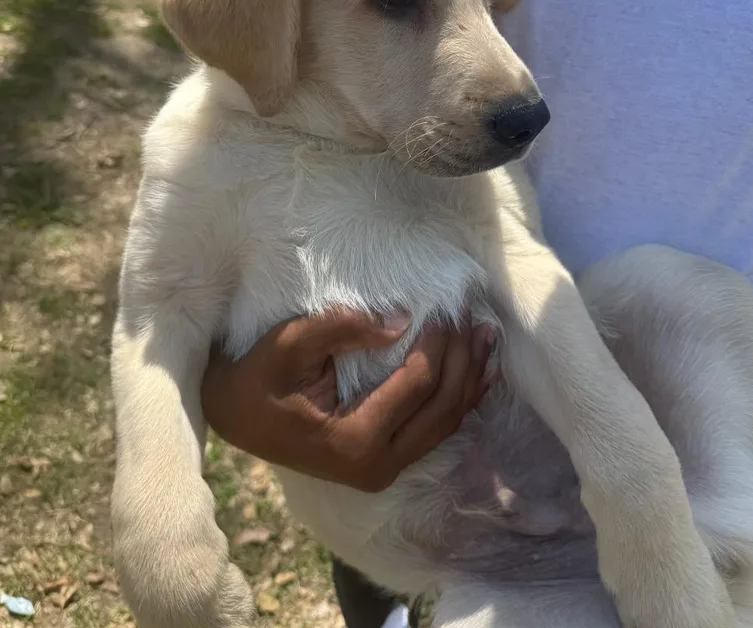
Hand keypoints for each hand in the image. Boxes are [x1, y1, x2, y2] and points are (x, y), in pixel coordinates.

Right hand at [201, 311, 495, 491]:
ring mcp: (383, 469)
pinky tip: (477, 373)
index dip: (438, 346)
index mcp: (354, 441)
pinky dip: (460, 399)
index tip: (446, 310)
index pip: (416, 387)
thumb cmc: (258, 377)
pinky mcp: (384, 462)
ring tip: (489, 340)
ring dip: (470, 380)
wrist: (235, 416)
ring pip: (446, 424)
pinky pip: (435, 431)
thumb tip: (401, 321)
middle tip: (474, 319)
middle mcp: (376, 466)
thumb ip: (342, 328)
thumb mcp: (289, 344)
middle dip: (464, 361)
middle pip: (441, 409)